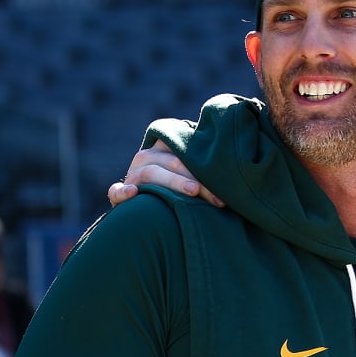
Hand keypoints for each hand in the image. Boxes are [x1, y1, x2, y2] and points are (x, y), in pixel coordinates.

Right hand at [107, 141, 223, 207]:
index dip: (206, 166)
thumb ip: (210, 168)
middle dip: (198, 179)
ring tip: (193, 191)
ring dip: (173, 182)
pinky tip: (133, 194)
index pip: (186, 151)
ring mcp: (132, 174)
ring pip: (151, 173)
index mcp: (166, 147)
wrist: (155, 209)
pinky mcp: (120, 193)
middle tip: (219, 197)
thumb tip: (240, 170)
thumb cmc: (187, 191)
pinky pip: (116, 191)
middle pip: (173, 162)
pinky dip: (122, 192)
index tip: (227, 184)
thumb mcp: (198, 176)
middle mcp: (148, 157)